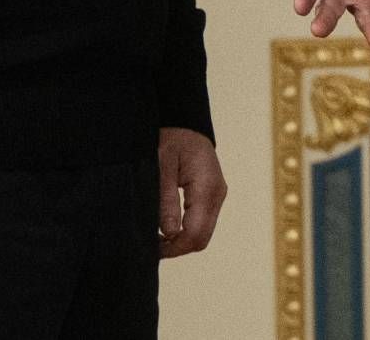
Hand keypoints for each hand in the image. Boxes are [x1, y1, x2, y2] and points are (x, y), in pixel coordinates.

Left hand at [156, 127, 225, 257]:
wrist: (185, 122)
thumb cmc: (171, 138)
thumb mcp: (161, 166)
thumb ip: (166, 199)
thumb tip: (169, 232)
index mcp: (207, 188)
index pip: (196, 233)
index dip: (174, 247)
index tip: (152, 248)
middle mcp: (217, 195)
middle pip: (202, 238)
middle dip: (177, 247)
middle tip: (152, 245)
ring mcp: (217, 195)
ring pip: (203, 232)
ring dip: (181, 239)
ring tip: (157, 237)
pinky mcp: (211, 195)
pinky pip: (202, 221)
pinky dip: (186, 229)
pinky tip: (168, 226)